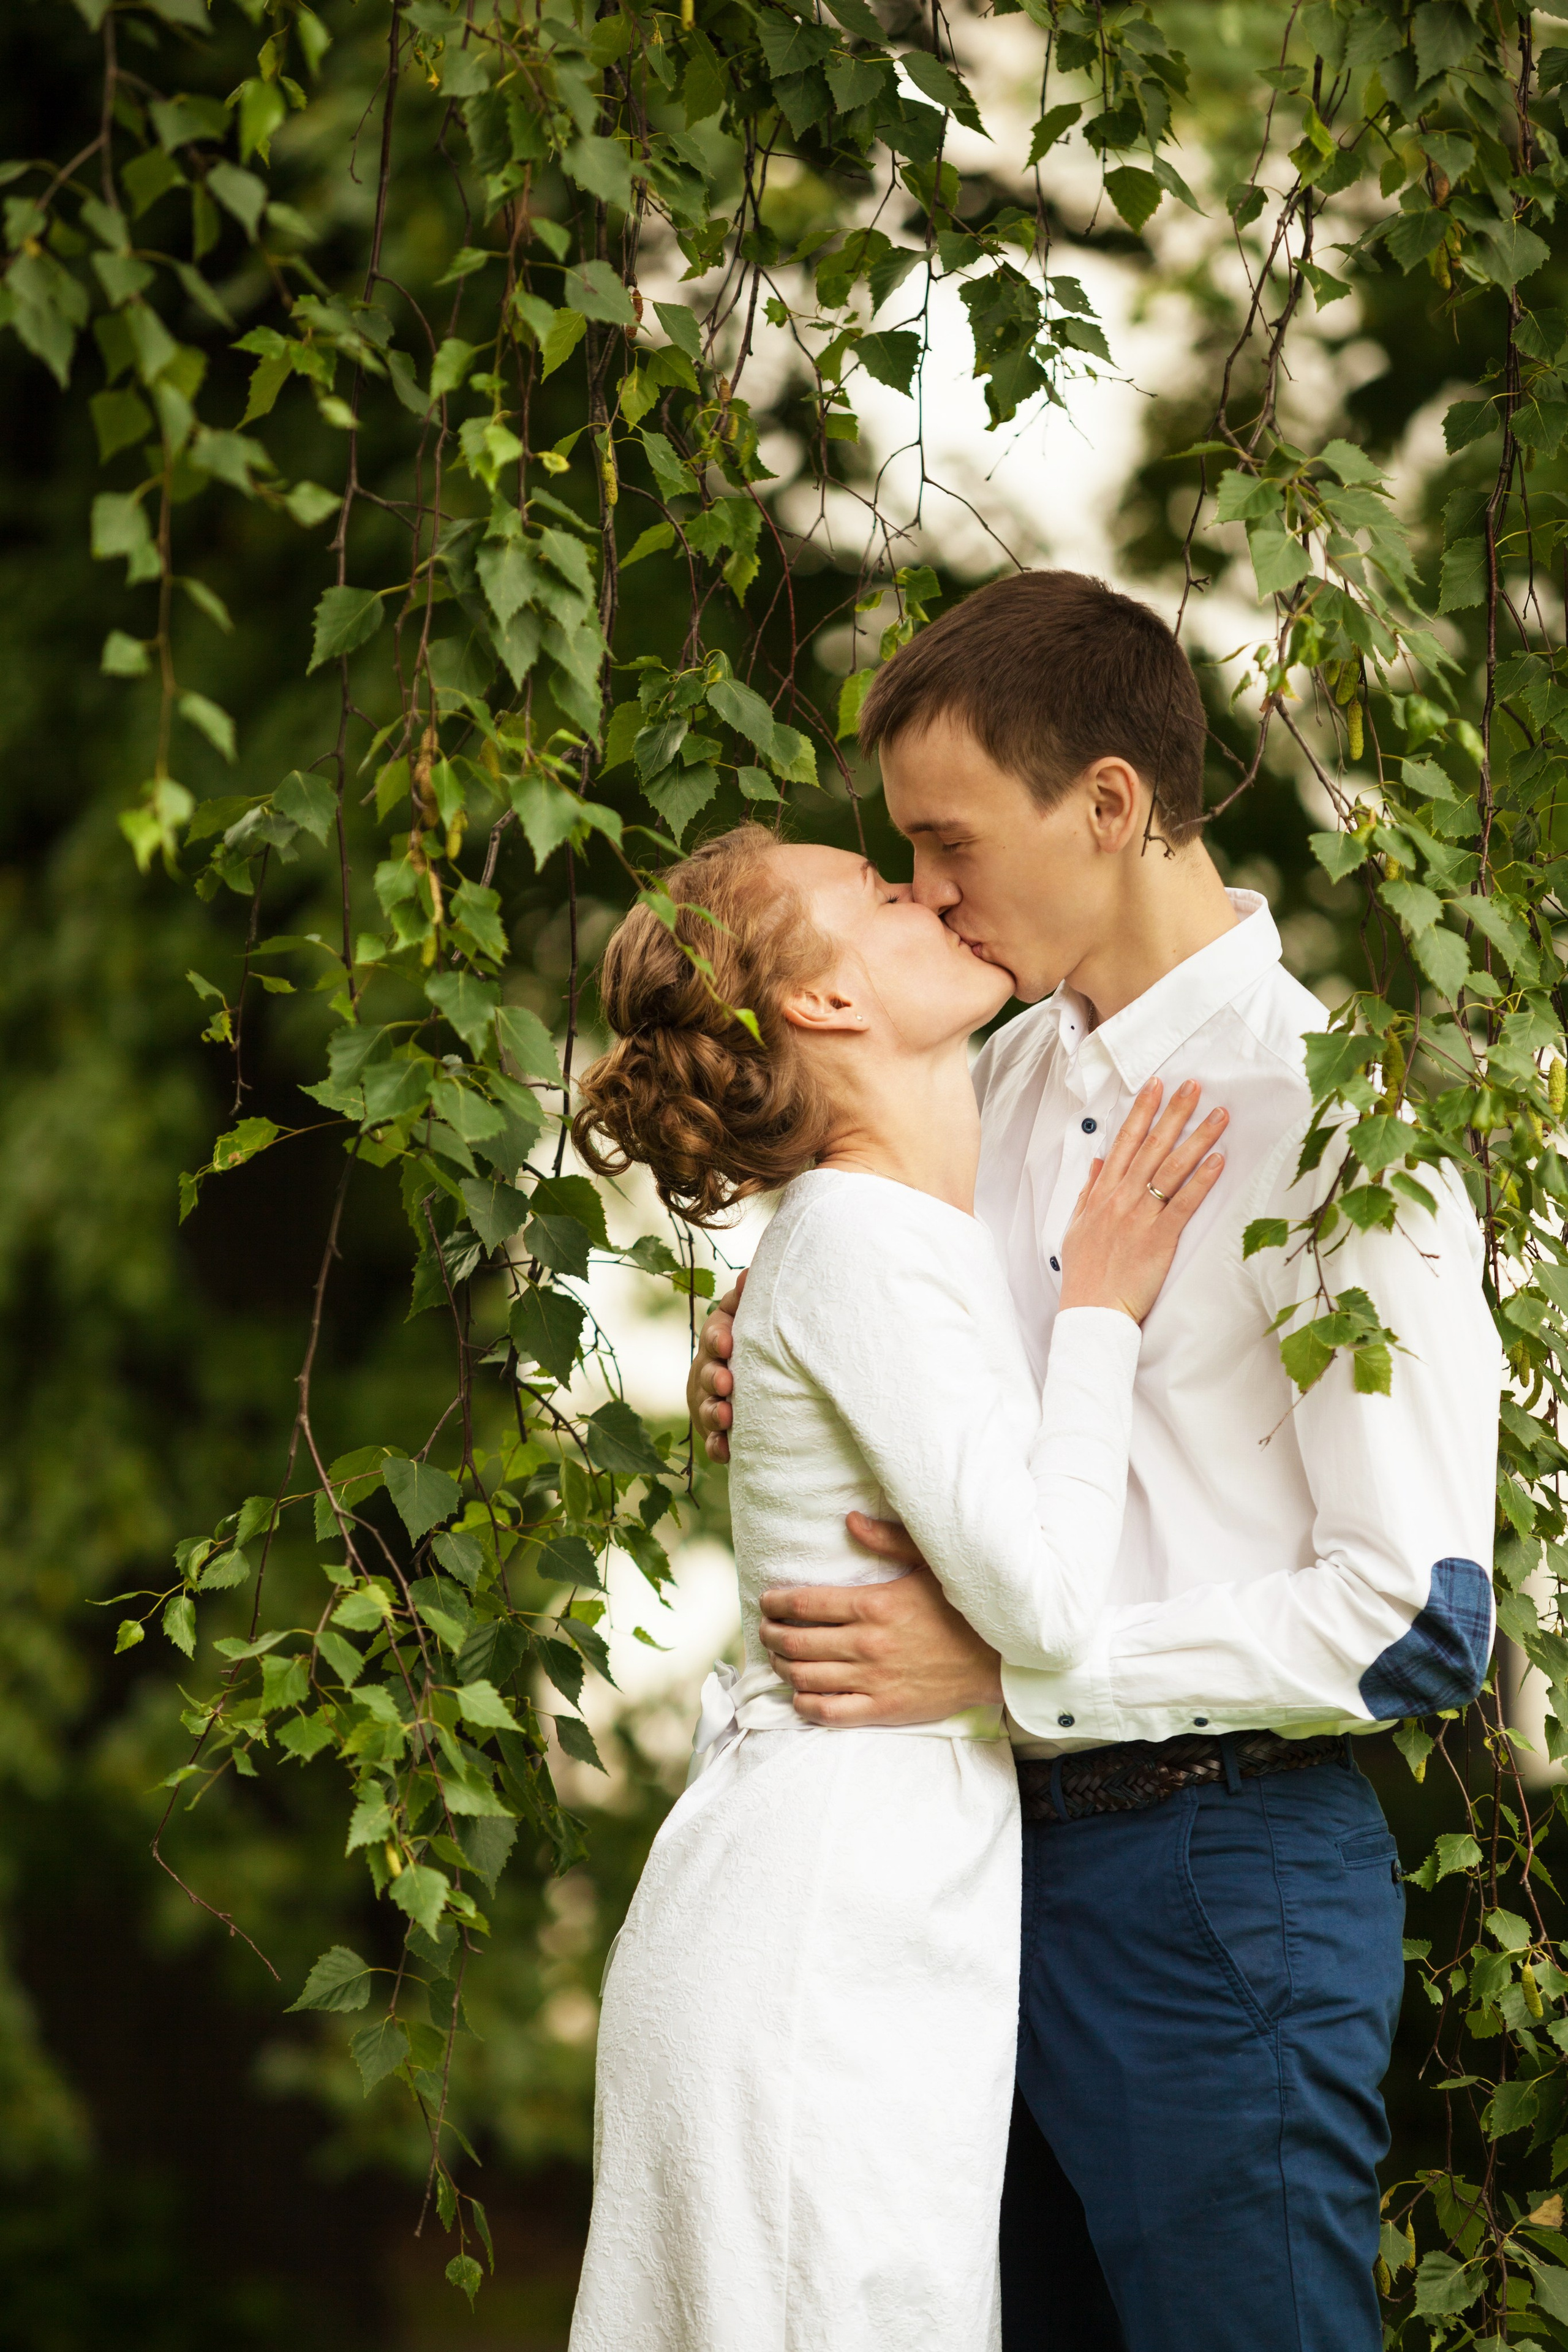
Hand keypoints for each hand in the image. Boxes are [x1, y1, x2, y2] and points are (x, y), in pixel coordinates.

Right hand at [687, 1272, 745, 1462]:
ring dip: (714, 1412)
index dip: (718, 1337)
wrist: (771, 1385)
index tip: (728, 1343)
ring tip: (726, 1417)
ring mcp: (710, 1401)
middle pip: (706, 1372)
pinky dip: (718, 1446)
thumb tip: (751, 1273)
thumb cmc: (761, 1342)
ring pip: (706, 1407)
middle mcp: (710, 1369)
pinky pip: (713, 1442)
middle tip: (727, 1383)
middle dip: (714, 1377)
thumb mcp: (754, 1319)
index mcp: (721, 1339)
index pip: (715, 1333)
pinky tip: (726, 1450)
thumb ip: (749, 1300)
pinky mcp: (716, 1432)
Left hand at [760, 1539, 1003, 1725]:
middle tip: (765, 1630)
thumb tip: (849, 1519)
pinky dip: (804, 1705)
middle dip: (771, 1635)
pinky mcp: (883, 1708)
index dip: (776, 1602)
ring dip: (782, 1667)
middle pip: (797, 1642)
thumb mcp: (929, 1562)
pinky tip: (800, 1694)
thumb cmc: (961, 1607)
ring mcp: (873, 1679)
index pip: (804, 1604)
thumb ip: (887, 1539)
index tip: (766, 1601)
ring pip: (805, 1677)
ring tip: (778, 1659)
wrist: (997, 1658)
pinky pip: (829, 1712)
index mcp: (873, 1604)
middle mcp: (867, 1644)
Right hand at [1059, 1078, 1225, 1323]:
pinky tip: (1218, 1160)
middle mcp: (1120, 1198)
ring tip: (1219, 1115)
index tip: (1156, 1084)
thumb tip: (1097, 1162)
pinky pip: (1183, 1204)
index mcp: (1101, 1194)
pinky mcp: (1159, 1239)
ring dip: (1197, 1138)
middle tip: (1194, 1085)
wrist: (1091, 1311)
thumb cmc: (1085, 1273)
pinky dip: (1201, 1181)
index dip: (1141, 1111)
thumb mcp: (1076, 1227)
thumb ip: (1087, 1191)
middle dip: (1173, 1112)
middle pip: (1151, 1146)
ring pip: (1171, 1168)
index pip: (1124, 1142)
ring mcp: (1140, 1217)